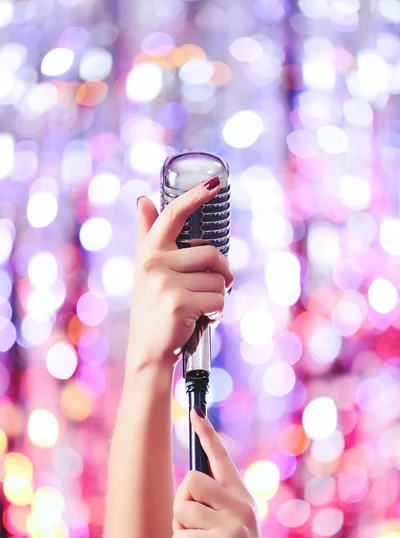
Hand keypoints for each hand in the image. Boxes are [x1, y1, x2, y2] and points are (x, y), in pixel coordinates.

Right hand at [127, 180, 233, 370]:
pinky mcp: (179, 303)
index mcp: (149, 252)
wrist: (148, 352)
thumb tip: (143, 199)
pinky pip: (219, 300)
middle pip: (212, 254)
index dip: (194, 197)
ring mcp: (164, 283)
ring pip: (219, 279)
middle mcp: (153, 263)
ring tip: (200, 308)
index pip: (172, 215)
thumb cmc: (153, 309)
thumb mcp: (147, 270)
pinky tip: (201, 320)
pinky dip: (218, 313)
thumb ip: (147, 235)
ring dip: (219, 296)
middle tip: (212, 289)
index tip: (214, 184)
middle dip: (221, 274)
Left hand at [171, 409, 277, 537]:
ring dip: (180, 532)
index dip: (207, 434)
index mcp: (241, 497)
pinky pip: (181, 537)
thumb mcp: (231, 527)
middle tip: (191, 528)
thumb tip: (189, 486)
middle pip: (190, 479)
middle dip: (181, 504)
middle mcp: (241, 503)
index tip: (195, 413)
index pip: (221, 458)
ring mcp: (234, 522)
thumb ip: (215, 505)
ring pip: (183, 507)